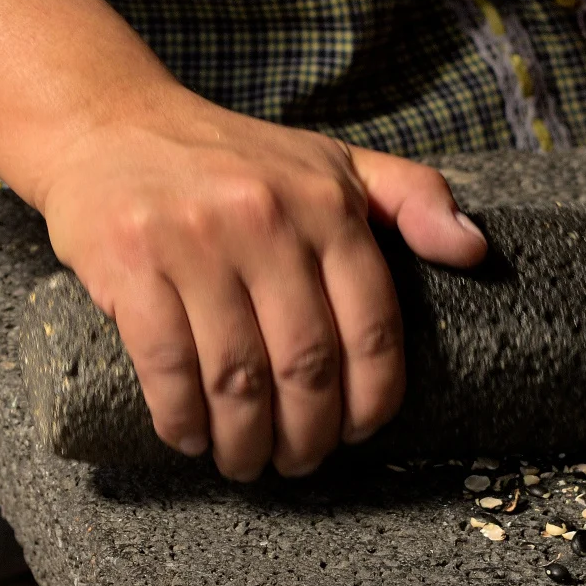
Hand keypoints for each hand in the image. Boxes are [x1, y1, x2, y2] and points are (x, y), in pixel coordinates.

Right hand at [33, 88, 486, 479]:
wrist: (109, 123)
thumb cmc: (232, 158)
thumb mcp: (334, 162)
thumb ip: (413, 198)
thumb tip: (477, 252)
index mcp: (328, 205)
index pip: (372, 329)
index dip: (370, 400)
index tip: (355, 433)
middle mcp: (268, 220)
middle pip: (306, 366)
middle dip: (306, 436)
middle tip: (298, 462)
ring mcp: (195, 242)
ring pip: (237, 377)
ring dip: (244, 441)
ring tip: (244, 462)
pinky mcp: (130, 262)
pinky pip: (167, 365)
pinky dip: (181, 417)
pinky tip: (188, 436)